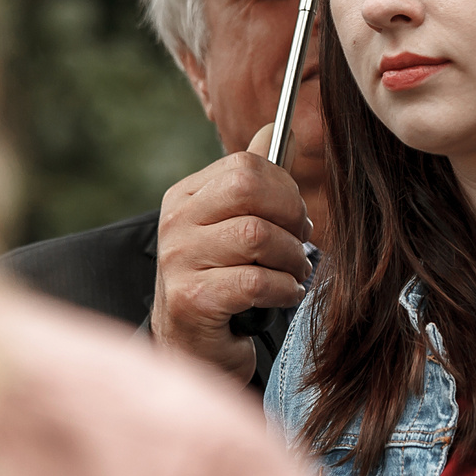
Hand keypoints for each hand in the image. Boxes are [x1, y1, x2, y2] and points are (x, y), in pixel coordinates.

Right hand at [148, 128, 312, 382]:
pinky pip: (255, 282)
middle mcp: (176, 223)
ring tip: (296, 273)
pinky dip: (284, 289)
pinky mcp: (191, 299)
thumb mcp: (233, 226)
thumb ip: (254, 180)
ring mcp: (179, 261)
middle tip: (300, 244)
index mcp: (186, 197)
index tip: (295, 218)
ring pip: (256, 237)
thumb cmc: (222, 282)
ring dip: (292, 258)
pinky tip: (286, 296)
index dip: (285, 189)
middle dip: (290, 217)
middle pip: (248, 191)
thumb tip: (278, 128)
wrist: (192, 348)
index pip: (244, 166)